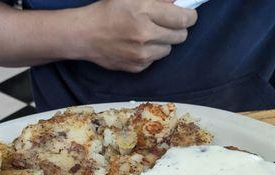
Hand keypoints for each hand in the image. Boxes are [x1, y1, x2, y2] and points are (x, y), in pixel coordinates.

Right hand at [79, 0, 196, 72]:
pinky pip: (155, 60)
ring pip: (168, 49)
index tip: (186, 14)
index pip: (183, 19)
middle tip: (167, 24)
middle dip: (177, 29)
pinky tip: (138, 45)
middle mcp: (145, 35)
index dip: (189, 16)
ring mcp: (141, 54)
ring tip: (149, 34)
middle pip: (181, 36)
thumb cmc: (109, 10)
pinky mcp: (137, 67)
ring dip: (164, 42)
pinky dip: (151, 53)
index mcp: (145, 11)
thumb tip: (179, 3)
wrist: (85, 35)